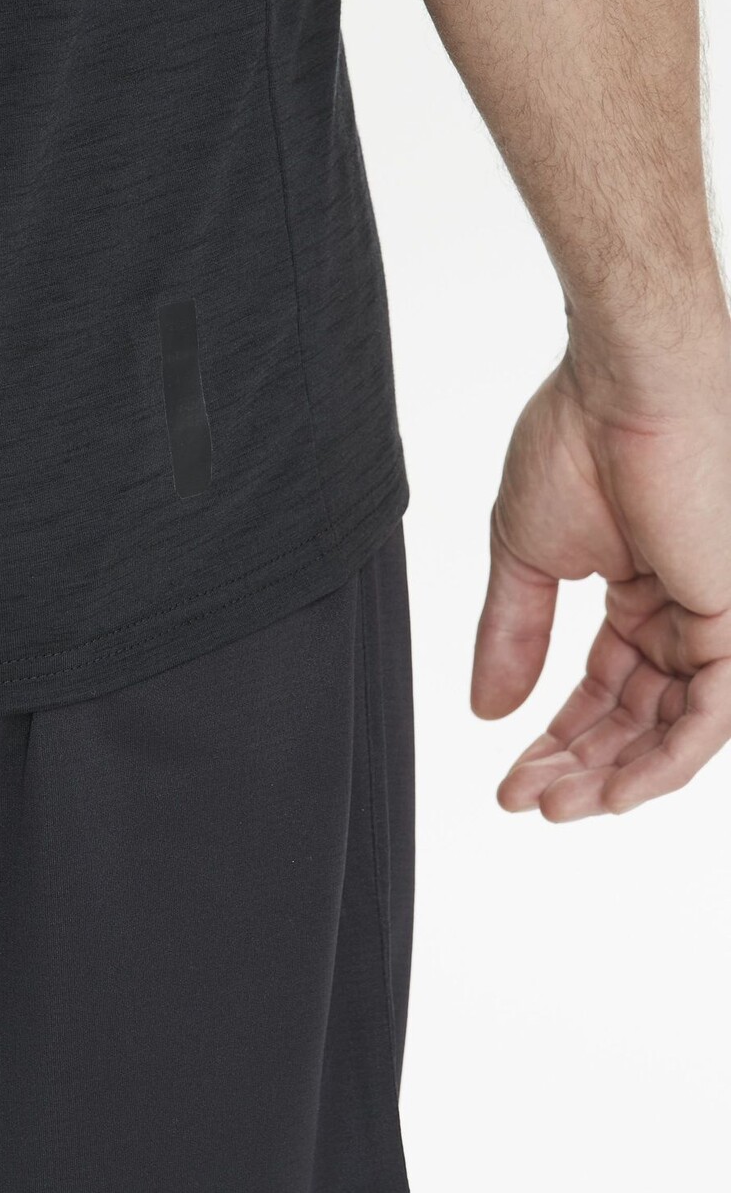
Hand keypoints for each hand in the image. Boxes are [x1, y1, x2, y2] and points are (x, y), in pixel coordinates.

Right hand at [471, 330, 730, 818]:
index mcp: (638, 591)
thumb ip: (511, 635)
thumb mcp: (527, 557)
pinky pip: (709, 719)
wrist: (622, 386)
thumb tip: (485, 710)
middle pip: (635, 719)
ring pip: (673, 731)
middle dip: (579, 766)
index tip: (508, 778)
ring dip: (614, 778)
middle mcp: (684, 613)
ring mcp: (714, 620)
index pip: (603, 689)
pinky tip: (609, 791)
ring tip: (556, 806)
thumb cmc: (576, 441)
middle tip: (527, 800)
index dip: (556, 739)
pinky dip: (662, 763)